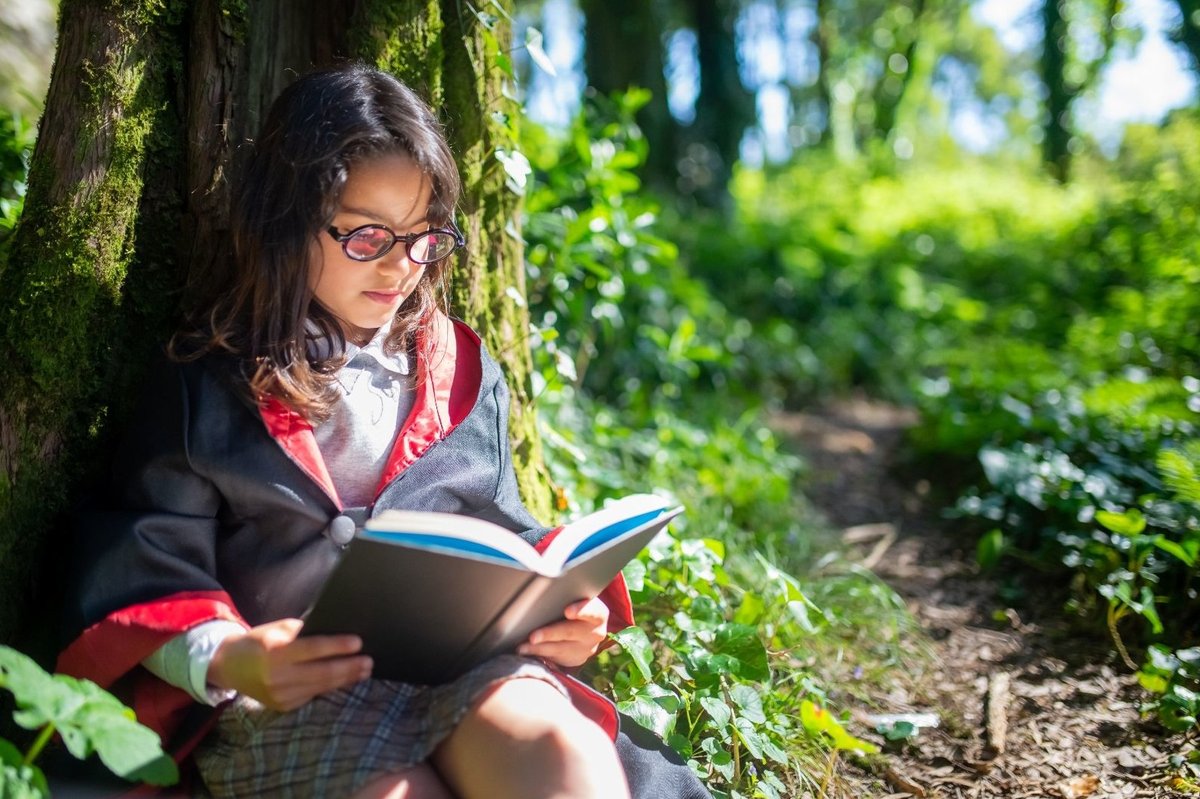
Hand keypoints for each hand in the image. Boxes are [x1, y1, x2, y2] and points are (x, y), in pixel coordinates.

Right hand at [207, 618, 371, 711]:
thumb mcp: (277, 629)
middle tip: (369, 661)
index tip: (358, 643)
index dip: (338, 646)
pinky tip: (345, 680)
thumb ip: (304, 632)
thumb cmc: (259, 641)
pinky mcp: (283, 706)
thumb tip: (336, 631)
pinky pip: (312, 695)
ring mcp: (280, 695)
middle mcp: (278, 676)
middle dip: (349, 667)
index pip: (314, 648)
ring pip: (321, 686)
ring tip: (363, 671)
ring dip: (346, 679)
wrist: (229, 666)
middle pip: (322, 672)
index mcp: (276, 652)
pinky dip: (330, 687)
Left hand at [517, 597, 609, 667]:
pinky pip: (556, 658)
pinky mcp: (576, 660)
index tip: (567, 611)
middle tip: (533, 636)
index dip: (580, 610)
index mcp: (599, 614)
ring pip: (560, 649)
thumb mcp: (577, 599)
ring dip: (538, 648)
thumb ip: (567, 597)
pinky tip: (526, 651)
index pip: (592, 611)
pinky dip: (539, 654)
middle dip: (549, 634)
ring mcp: (587, 649)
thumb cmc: (576, 604)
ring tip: (522, 647)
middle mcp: (596, 633)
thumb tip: (541, 591)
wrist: (586, 627)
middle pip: (570, 632)